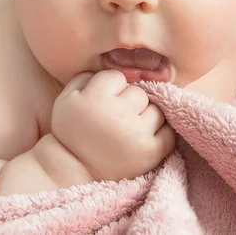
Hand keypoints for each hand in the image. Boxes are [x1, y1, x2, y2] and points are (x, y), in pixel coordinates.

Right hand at [51, 70, 175, 181]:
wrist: (75, 169)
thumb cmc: (72, 129)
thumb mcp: (66, 97)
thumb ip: (86, 75)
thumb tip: (116, 65)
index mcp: (95, 100)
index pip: (118, 77)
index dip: (110, 88)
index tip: (103, 102)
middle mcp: (117, 116)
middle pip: (139, 92)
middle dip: (129, 101)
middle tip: (116, 117)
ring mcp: (137, 135)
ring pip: (156, 110)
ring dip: (145, 116)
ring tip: (129, 127)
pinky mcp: (151, 153)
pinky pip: (168, 132)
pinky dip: (160, 132)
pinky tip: (143, 136)